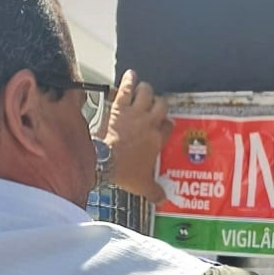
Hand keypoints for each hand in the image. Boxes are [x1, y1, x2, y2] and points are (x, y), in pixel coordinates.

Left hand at [102, 69, 172, 202]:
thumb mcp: (143, 185)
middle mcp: (150, 123)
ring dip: (146, 90)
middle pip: (162, 104)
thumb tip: (163, 200)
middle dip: (159, 103)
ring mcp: (135, 113)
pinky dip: (128, 80)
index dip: (167, 124)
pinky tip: (130, 74)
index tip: (164, 125)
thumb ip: (155, 192)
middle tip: (155, 105)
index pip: (168, 126)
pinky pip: (126, 89)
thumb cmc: (125, 172)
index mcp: (157, 139)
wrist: (104, 161)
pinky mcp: (119, 107)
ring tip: (144, 88)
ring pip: (147, 92)